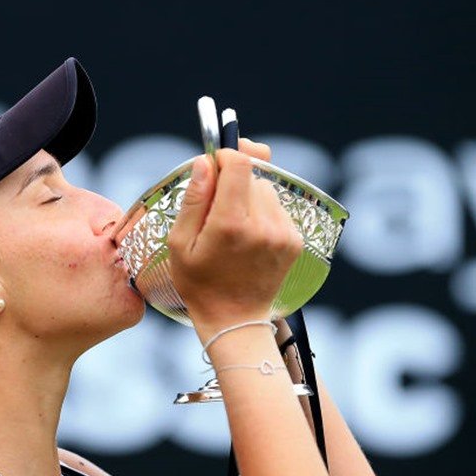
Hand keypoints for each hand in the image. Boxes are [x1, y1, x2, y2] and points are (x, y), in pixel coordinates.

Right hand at [166, 138, 302, 333]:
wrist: (234, 320)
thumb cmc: (200, 284)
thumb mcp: (180, 244)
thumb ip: (194, 199)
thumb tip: (204, 162)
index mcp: (231, 224)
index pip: (239, 163)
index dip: (225, 156)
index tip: (214, 166)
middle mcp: (263, 225)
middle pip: (252, 175)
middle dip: (233, 183)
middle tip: (217, 210)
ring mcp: (283, 233)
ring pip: (266, 190)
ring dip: (249, 199)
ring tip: (234, 229)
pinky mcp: (294, 240)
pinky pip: (277, 209)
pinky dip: (263, 215)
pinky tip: (249, 239)